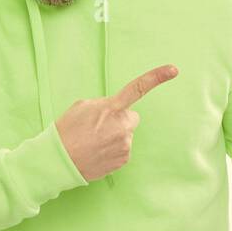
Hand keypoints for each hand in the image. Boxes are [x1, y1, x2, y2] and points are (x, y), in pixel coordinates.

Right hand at [56, 64, 178, 181]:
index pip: (137, 88)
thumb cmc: (67, 130)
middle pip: (132, 118)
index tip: (174, 70)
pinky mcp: (124, 160)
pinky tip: (97, 152)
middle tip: (98, 128)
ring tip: (94, 141)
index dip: (156, 77)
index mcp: (111, 108)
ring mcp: (125, 144)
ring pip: (126, 135)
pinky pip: (123, 149)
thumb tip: (115, 111)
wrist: (57, 160)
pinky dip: (113, 150)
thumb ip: (104, 104)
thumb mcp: (82, 107)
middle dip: (120, 120)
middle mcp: (122, 126)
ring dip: (114, 136)